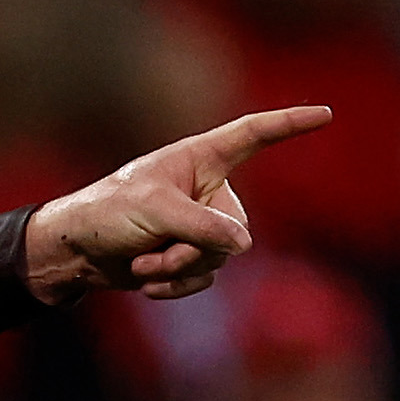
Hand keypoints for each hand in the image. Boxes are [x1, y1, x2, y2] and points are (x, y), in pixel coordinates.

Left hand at [23, 106, 332, 304]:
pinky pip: (204, 278)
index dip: (289, 125)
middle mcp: (206, 190)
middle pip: (236, 229)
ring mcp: (200, 225)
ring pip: (221, 258)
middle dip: (196, 249)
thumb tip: (244, 245)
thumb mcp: (154, 211)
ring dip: (178, 269)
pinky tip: (145, 282)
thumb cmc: (106, 214)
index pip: (253, 135)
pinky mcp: (189, 255)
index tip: (326, 114)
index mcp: (199, 159)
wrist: (73, 252)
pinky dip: (175, 285)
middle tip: (155, 251)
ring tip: (142, 262)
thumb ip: (202, 226)